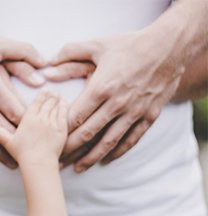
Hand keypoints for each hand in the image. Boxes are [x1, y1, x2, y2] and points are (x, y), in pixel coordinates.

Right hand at [0, 88, 67, 164]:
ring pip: (56, 107)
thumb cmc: (23, 154)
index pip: (36, 103)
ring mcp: (51, 123)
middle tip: (54, 92)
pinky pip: (64, 115)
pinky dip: (65, 109)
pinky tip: (65, 106)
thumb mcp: (8, 142)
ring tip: (60, 97)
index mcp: (28, 119)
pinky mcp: (61, 130)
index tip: (45, 89)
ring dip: (58, 101)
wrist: (38, 163)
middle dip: (51, 96)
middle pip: (47, 103)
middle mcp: (40, 118)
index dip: (41, 95)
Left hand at [48, 30, 183, 171]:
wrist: (169, 47)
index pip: (75, 118)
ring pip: (108, 142)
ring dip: (91, 157)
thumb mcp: (97, 45)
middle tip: (58, 161)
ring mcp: (134, 112)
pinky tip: (106, 160)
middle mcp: (117, 104)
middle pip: (88, 134)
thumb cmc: (130, 45)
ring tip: (77, 168)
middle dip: (70, 150)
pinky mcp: (149, 116)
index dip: (60, 132)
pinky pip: (131, 140)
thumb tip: (47, 65)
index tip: (49, 141)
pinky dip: (117, 152)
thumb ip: (69, 53)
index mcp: (101, 88)